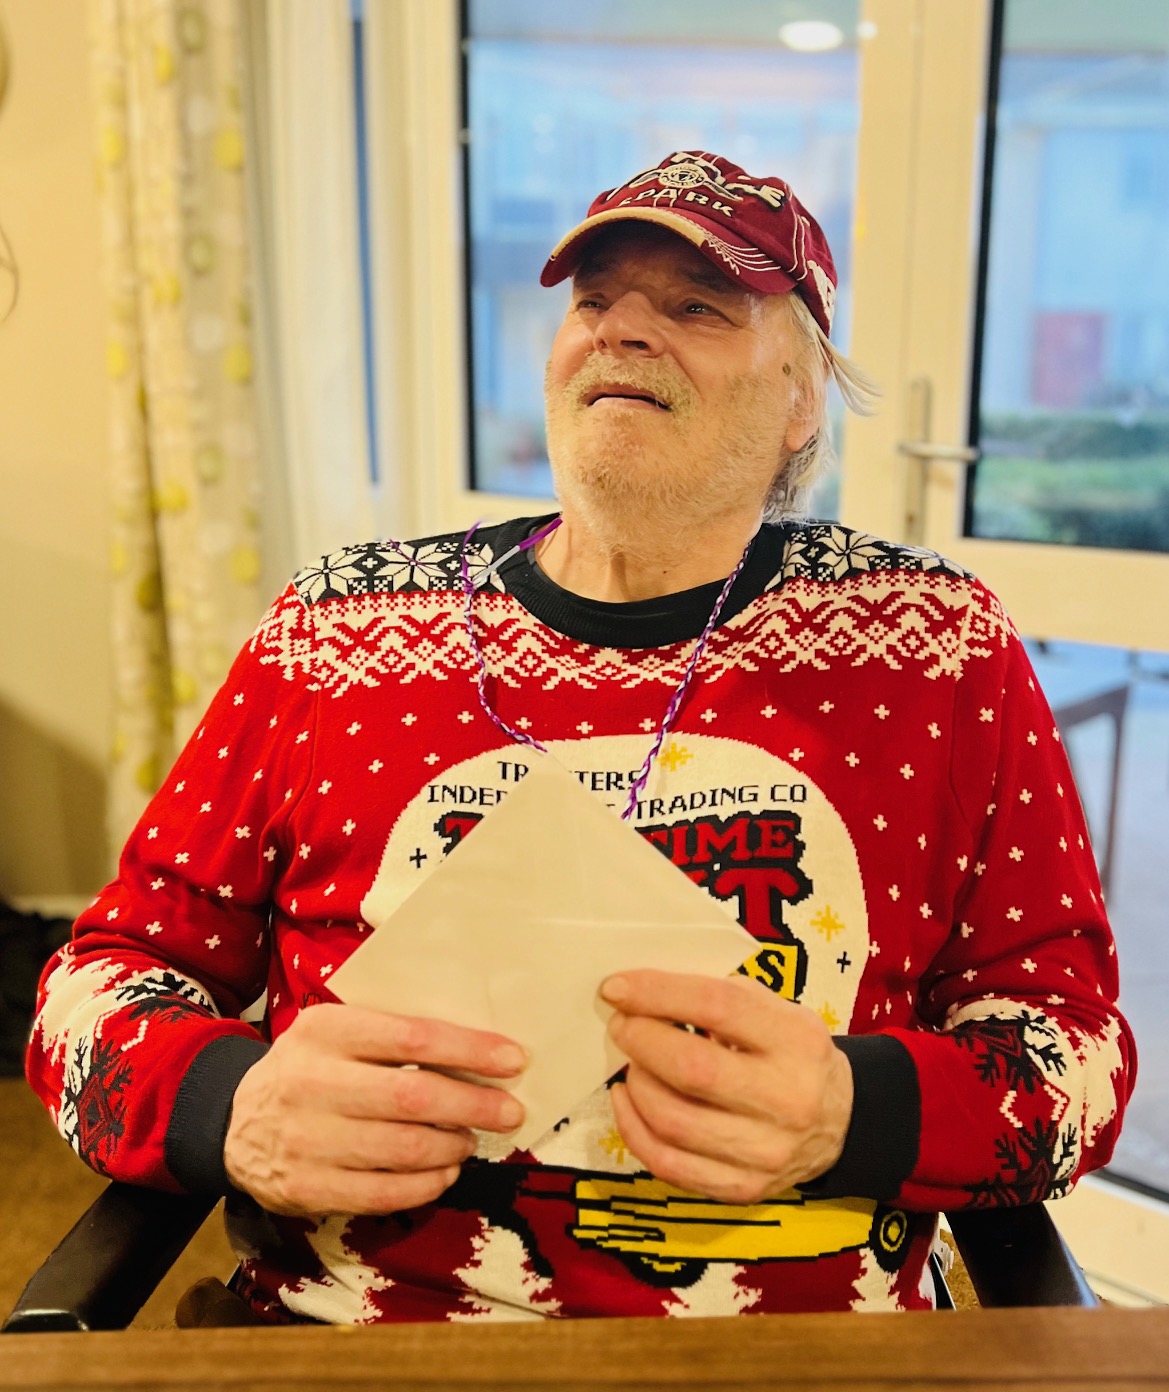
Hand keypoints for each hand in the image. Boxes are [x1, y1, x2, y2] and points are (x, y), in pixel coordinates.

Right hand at [223, 1003, 525, 1217]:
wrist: (233, 1122)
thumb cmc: (309, 1067)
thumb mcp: (336, 1030)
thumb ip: (391, 1032)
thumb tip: (477, 1047)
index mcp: (325, 1030)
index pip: (413, 1037)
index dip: (471, 1050)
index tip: (514, 1060)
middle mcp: (312, 1082)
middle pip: (414, 1096)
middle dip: (474, 1104)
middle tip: (510, 1111)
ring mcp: (306, 1140)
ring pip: (404, 1149)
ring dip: (453, 1146)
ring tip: (471, 1139)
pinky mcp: (305, 1189)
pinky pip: (383, 1194)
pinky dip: (426, 1185)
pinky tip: (444, 1172)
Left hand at [601, 970, 851, 1204]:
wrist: (839, 1122)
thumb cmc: (791, 1053)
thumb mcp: (776, 1010)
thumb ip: (721, 995)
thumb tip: (644, 991)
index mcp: (797, 1040)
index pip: (717, 1006)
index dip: (658, 993)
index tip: (616, 987)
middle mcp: (788, 1098)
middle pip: (692, 1069)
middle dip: (641, 1040)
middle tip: (622, 1025)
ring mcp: (767, 1151)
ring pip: (673, 1120)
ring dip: (636, 1083)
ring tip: (633, 1062)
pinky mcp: (743, 1188)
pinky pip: (668, 1163)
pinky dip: (633, 1128)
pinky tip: (628, 1100)